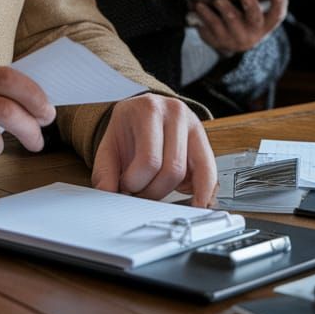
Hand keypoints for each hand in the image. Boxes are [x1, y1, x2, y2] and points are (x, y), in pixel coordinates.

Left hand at [90, 94, 216, 207]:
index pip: (149, 159)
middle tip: (139, 192)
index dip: (136, 182)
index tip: (126, 185)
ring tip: (154, 191)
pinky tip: (195, 204)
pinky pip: (209, 172)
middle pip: (171, 169)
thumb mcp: (109, 146)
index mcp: (148, 109)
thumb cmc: (127, 130)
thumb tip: (107, 193)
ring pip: (188, 173)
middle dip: (152, 190)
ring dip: (170, 192)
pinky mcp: (204, 141)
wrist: (140, 114)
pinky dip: (203, 192)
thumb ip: (105, 171)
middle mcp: (175, 112)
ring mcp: (193, 125)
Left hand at [190, 0, 287, 54]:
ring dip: (224, 9)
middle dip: (251, 7)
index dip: (279, 4)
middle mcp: (252, 32)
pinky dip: (204, 14)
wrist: (228, 40)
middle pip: (254, 19)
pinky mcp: (215, 39)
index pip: (277, 14)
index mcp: (265, 23)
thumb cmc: (242, 13)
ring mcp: (233, 37)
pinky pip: (209, 26)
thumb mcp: (251, 7)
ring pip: (229, 23)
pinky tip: (198, 3)